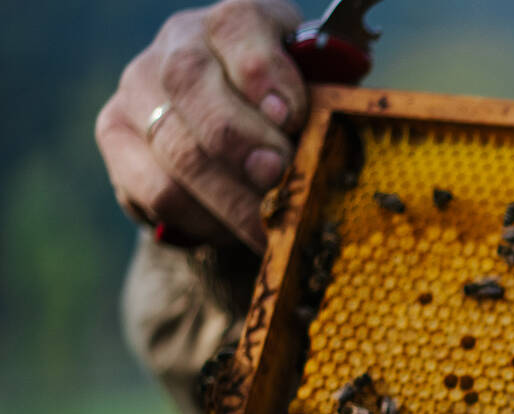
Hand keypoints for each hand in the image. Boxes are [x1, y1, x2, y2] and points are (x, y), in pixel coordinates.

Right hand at [96, 0, 308, 252]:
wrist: (235, 128)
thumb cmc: (292, 108)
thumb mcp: (318, 92)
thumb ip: (325, 102)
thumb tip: (335, 131)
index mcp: (235, 21)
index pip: (238, 27)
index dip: (263, 72)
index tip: (289, 117)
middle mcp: (178, 43)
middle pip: (192, 85)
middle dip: (242, 141)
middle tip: (279, 180)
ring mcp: (139, 86)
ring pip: (175, 146)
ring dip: (229, 196)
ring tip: (270, 226)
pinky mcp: (115, 134)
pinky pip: (155, 188)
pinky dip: (200, 217)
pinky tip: (233, 230)